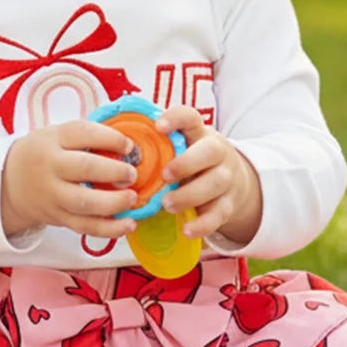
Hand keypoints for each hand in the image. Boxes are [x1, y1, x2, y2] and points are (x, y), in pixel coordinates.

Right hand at [1, 120, 141, 239]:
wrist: (10, 183)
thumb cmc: (44, 154)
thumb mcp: (58, 136)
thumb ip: (88, 138)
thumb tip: (130, 146)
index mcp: (53, 140)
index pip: (83, 134)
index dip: (110, 139)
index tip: (129, 145)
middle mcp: (51, 167)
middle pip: (84, 168)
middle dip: (114, 171)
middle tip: (132, 174)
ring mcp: (53, 195)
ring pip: (85, 203)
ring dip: (114, 202)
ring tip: (133, 198)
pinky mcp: (58, 218)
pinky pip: (85, 226)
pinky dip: (110, 229)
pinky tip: (129, 224)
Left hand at [155, 107, 262, 246]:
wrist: (234, 182)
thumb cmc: (194, 161)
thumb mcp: (182, 148)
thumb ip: (157, 146)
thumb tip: (113, 145)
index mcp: (199, 133)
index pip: (191, 117)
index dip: (176, 119)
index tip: (159, 126)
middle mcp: (217, 152)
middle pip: (210, 151)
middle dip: (186, 163)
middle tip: (164, 175)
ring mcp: (226, 178)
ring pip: (215, 183)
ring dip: (189, 195)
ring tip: (167, 204)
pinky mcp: (228, 204)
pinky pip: (219, 215)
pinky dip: (202, 224)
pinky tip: (186, 230)